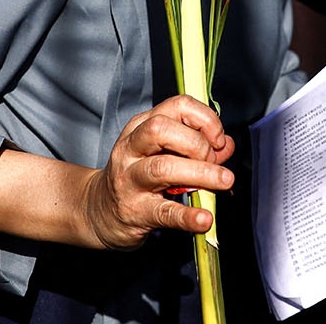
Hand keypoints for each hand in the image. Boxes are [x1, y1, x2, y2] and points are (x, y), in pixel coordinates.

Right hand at [80, 95, 235, 249]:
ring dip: (200, 173)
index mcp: (141, 127)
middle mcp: (131, 148)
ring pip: (162, 167)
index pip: (176, 106)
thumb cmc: (137, 176)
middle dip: (197, 143)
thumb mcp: (163, 152)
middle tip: (214, 162)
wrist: (99, 210)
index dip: (204, 119)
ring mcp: (129, 179)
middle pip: (162, 129)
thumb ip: (196, 146)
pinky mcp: (134, 211)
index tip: (218, 139)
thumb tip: (226, 146)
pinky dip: (187, 215)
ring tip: (222, 181)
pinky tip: (203, 218)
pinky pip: (163, 212)